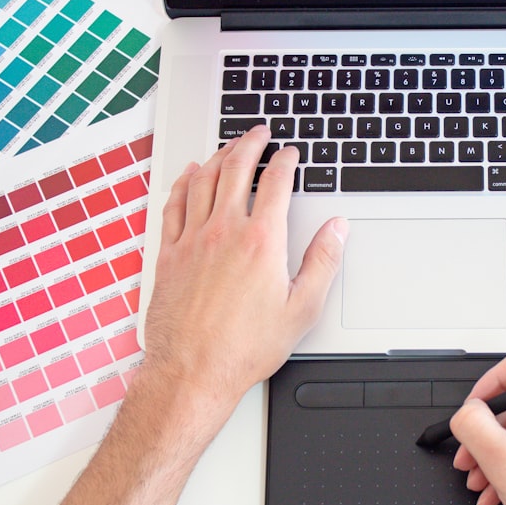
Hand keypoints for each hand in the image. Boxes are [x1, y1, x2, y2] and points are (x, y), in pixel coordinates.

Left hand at [143, 126, 347, 440]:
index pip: (275, 183)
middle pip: (236, 169)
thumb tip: (337, 229)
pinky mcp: (169, 254)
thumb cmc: (245, 348)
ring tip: (229, 146)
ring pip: (203, 180)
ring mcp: (192, 240)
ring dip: (219, 156)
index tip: (290, 153)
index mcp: (261, 242)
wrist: (192, 371)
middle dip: (250, 144)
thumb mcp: (301, 309)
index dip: (285, 161)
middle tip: (260, 133)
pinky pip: (174, 204)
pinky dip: (184, 182)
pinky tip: (190, 175)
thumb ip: (323, 262)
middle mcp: (224, 232)